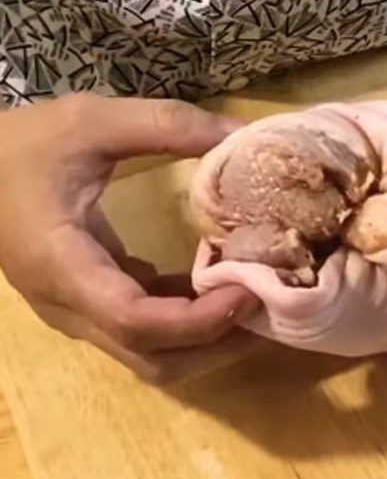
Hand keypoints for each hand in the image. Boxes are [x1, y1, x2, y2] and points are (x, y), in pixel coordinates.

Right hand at [0, 94, 261, 384]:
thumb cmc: (22, 144)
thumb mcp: (93, 121)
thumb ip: (166, 124)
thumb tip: (242, 133)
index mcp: (62, 265)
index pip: (134, 320)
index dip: (199, 319)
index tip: (250, 290)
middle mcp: (69, 306)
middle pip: (152, 358)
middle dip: (216, 343)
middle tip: (269, 301)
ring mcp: (77, 311)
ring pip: (150, 356)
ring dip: (207, 339)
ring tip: (257, 297)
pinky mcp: (88, 302)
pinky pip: (144, 331)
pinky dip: (188, 320)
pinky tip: (221, 283)